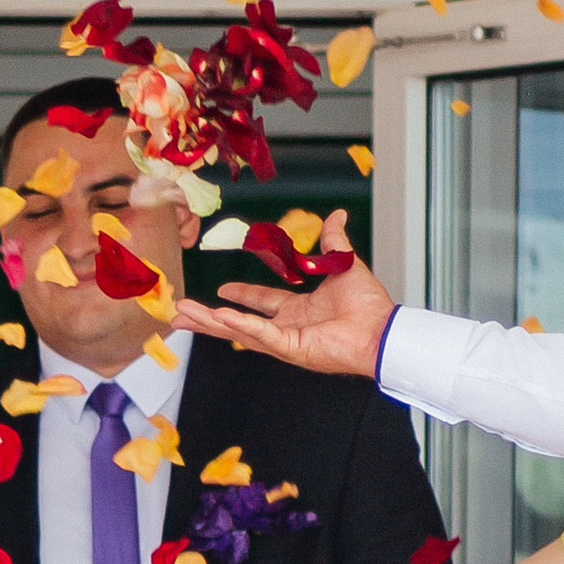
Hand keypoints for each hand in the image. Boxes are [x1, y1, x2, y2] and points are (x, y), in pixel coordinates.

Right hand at [172, 246, 397, 376]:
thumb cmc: (370, 305)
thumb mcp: (344, 263)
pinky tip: (218, 316)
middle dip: (208, 318)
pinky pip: (261, 335)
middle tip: (181, 311)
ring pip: (239, 332)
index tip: (221, 290)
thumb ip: (333, 240)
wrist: (383, 329)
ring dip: (210, 324)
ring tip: (182, 316)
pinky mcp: (292, 348)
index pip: (262, 304)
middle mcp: (288, 327)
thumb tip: (337, 215)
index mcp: (299, 311)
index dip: (240, 297)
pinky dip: (241, 325)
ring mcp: (287, 340)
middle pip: (238, 323)